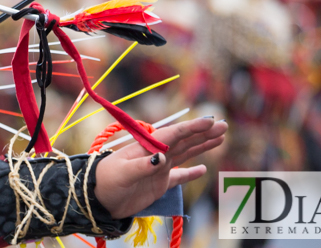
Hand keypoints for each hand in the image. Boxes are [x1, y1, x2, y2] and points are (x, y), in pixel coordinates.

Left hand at [93, 117, 226, 218]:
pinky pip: (179, 176)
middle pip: (184, 141)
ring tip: (220, 139)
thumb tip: (162, 158)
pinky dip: (191, 173)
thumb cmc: (106, 181)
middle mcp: (156, 155)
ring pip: (185, 154)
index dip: (192, 127)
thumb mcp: (123, 173)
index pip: (174, 134)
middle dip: (203, 133)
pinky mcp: (158, 184)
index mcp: (147, 147)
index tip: (210, 121)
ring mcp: (158, 169)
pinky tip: (203, 169)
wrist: (97, 199)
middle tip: (223, 125)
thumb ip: (143, 166)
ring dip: (202, 146)